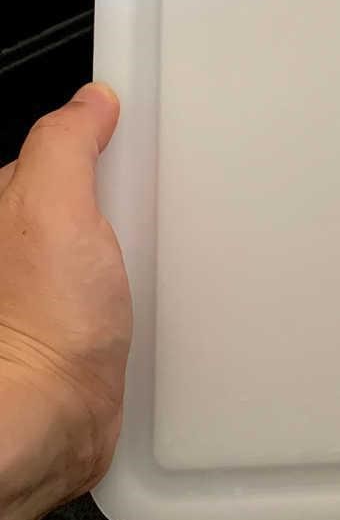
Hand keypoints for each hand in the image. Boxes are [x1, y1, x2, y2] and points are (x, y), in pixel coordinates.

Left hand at [0, 84, 130, 519]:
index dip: (108, 139)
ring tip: (146, 262)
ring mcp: (51, 286)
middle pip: (93, 190)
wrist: (51, 419)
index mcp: (8, 205)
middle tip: (143, 217)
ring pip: (111, 238)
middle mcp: (21, 245)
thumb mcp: (51, 207)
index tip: (139, 150)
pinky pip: (124, 283)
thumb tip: (89, 101)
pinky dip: (142, 285)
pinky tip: (144, 297)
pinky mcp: (81, 324)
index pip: (64, 144)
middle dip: (128, 196)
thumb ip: (64, 142)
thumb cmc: (40, 330)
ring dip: (139, 244)